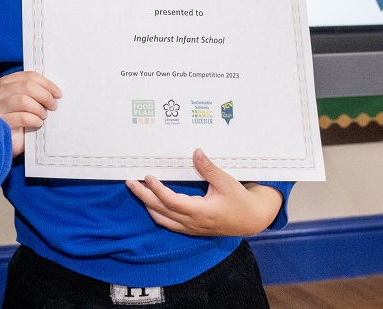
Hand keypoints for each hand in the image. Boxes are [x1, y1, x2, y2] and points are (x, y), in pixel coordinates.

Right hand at [0, 71, 60, 156]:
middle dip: (45, 96)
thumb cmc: (19, 121)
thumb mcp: (27, 103)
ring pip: (23, 100)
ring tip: (43, 116)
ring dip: (39, 109)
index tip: (58, 94)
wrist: (7, 142)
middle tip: (53, 106)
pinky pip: (22, 117)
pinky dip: (34, 120)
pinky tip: (37, 123)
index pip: (29, 76)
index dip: (47, 84)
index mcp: (6, 83)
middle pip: (27, 86)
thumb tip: (55, 92)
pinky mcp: (0, 122)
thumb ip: (35, 93)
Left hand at [125, 149, 283, 236]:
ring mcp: (192, 228)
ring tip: (137, 191)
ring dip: (148, 206)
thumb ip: (209, 168)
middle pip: (161, 211)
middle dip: (143, 196)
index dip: (157, 190)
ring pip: (163, 220)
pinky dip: (157, 213)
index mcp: (200, 212)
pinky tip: (152, 203)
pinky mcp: (193, 229)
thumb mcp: (226, 182)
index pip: (171, 202)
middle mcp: (192, 223)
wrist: (252, 219)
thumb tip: (196, 152)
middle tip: (130, 182)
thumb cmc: (240, 200)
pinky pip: (169, 224)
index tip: (148, 177)